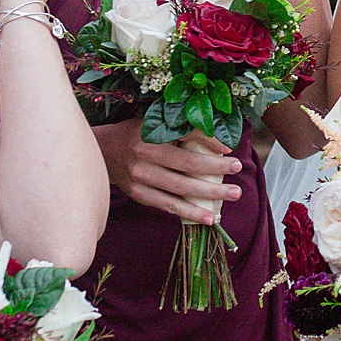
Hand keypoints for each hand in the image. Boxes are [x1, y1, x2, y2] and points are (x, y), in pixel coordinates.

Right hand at [100, 120, 247, 223]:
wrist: (101, 152)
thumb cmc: (134, 134)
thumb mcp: (153, 123)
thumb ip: (179, 129)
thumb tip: (216, 141)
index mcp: (151, 132)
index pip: (186, 134)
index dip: (208, 141)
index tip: (228, 149)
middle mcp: (145, 155)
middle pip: (187, 164)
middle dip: (216, 168)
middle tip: (238, 168)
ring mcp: (140, 177)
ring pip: (180, 188)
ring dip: (209, 193)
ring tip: (233, 195)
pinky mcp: (138, 194)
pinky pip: (167, 205)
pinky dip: (188, 212)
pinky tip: (207, 218)